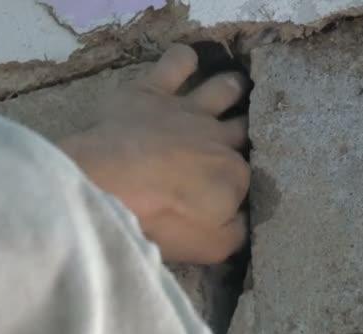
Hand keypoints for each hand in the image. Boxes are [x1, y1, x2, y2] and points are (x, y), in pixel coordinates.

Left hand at [59, 44, 249, 263]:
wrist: (111, 187)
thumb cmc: (163, 220)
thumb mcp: (214, 245)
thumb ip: (238, 231)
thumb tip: (247, 219)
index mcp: (234, 173)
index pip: (248, 174)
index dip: (243, 179)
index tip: (236, 184)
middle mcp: (218, 136)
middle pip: (244, 127)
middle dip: (250, 127)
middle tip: (247, 129)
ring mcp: (188, 109)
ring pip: (223, 88)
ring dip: (232, 87)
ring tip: (235, 86)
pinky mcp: (153, 91)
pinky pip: (175, 62)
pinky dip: (183, 58)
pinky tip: (185, 61)